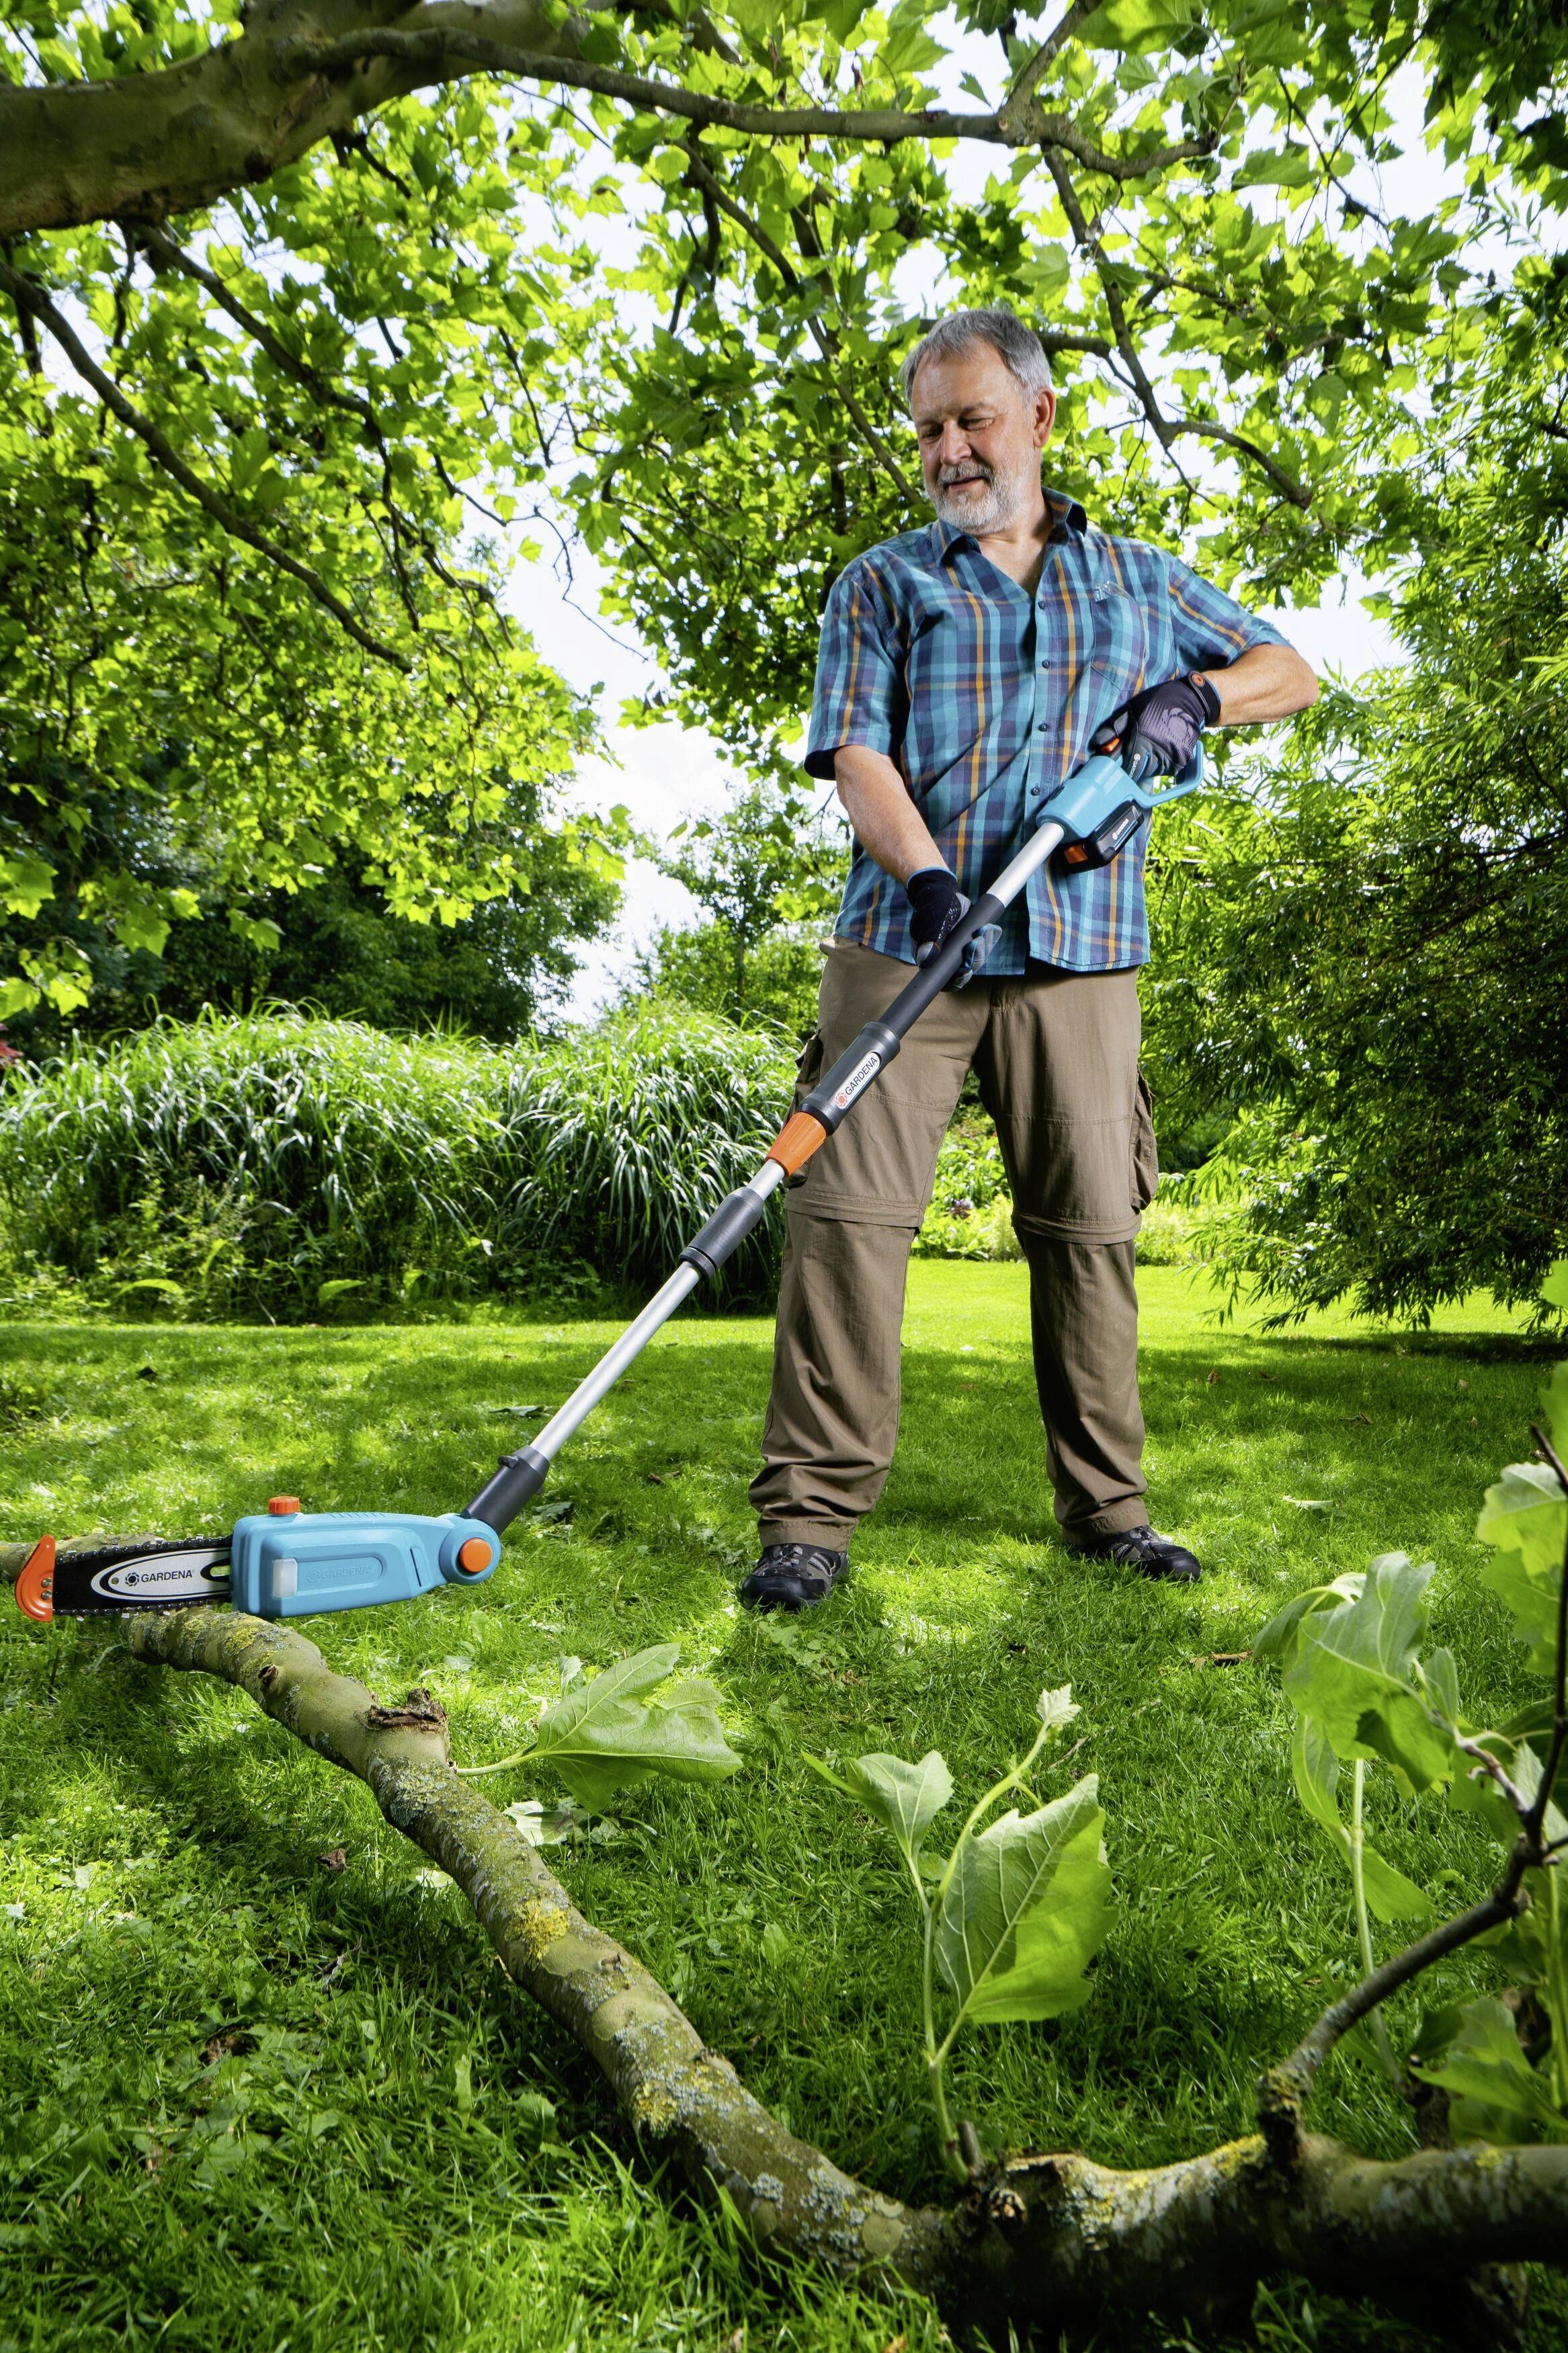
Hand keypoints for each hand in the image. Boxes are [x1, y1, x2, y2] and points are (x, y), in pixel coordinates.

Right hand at [904, 867, 998, 985]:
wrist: (940, 891)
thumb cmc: (931, 905)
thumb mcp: (930, 919)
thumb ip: (929, 938)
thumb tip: (925, 960)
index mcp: (933, 959)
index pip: (946, 980)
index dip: (958, 980)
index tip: (966, 971)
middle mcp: (948, 959)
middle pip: (966, 971)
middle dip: (975, 958)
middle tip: (977, 941)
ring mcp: (962, 950)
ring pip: (978, 959)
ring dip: (985, 947)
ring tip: (985, 929)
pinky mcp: (973, 940)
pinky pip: (985, 945)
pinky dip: (990, 938)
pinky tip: (991, 928)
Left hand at [1096, 672, 1220, 781]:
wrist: (1190, 700)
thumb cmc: (1156, 702)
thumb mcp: (1131, 709)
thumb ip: (1114, 728)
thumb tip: (1097, 745)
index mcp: (1143, 741)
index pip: (1129, 769)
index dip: (1124, 767)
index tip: (1123, 761)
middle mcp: (1159, 754)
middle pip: (1141, 772)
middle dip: (1137, 764)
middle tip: (1139, 748)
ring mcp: (1173, 759)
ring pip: (1154, 772)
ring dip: (1150, 763)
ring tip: (1153, 744)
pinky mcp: (1183, 760)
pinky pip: (1167, 769)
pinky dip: (1163, 762)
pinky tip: (1163, 746)